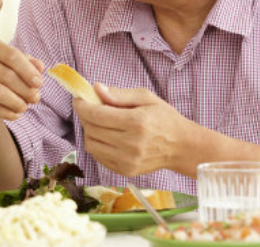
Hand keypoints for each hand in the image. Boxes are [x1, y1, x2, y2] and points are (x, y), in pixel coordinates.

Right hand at [0, 38, 44, 121]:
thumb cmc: (4, 74)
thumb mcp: (19, 65)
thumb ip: (31, 64)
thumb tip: (40, 67)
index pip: (12, 55)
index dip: (28, 71)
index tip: (39, 83)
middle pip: (6, 75)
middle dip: (25, 89)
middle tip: (35, 98)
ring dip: (16, 102)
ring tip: (25, 107)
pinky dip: (6, 113)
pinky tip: (15, 114)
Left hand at [74, 84, 193, 175]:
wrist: (181, 147)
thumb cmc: (164, 118)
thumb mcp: (146, 98)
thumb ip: (119, 94)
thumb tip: (96, 89)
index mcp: (137, 122)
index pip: (98, 115)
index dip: (83, 106)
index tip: (78, 99)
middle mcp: (131, 144)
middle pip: (92, 129)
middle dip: (85, 116)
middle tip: (88, 108)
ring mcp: (128, 160)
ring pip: (91, 145)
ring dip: (89, 131)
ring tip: (98, 123)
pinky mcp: (125, 170)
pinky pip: (99, 156)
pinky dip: (97, 144)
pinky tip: (106, 136)